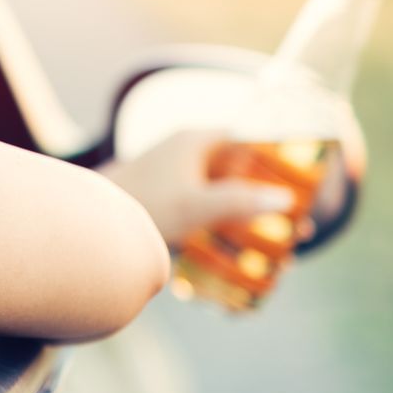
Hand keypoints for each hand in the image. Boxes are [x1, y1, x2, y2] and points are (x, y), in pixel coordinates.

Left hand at [99, 128, 305, 250]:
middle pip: (239, 169)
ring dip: (248, 214)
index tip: (306, 182)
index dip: (278, 157)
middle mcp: (184, 152)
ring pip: (223, 192)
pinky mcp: (164, 200)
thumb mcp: (193, 207)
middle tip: (297, 226)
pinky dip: (224, 226)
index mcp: (194, 141)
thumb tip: (285, 200)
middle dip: (268, 195)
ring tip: (279, 246)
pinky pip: (205, 209)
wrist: (87, 223)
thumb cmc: (139, 207)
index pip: (248, 138)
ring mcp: (173, 175)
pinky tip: (239, 254)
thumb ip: (237, 202)